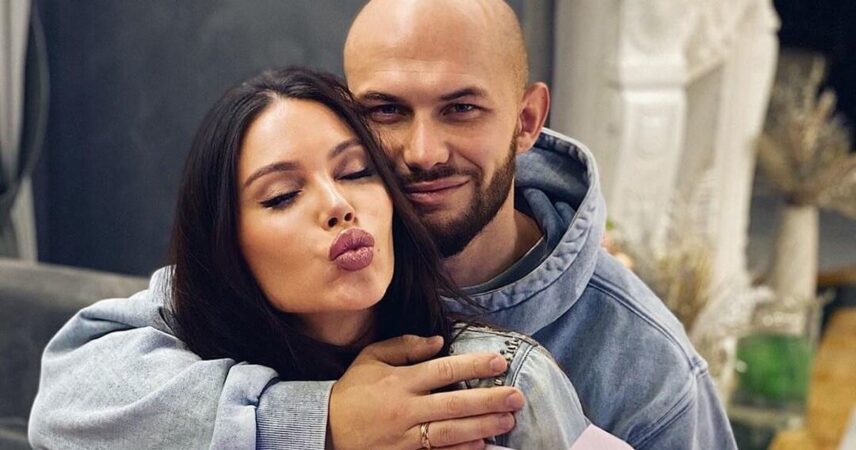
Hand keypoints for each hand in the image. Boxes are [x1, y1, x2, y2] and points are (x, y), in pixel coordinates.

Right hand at [328, 335, 524, 449]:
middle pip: (455, 404)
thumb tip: (439, 341)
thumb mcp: (371, 358)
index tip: (499, 362)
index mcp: (400, 381)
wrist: (324, 429)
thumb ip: (405, 346)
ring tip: (508, 421)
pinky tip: (482, 445)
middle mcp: (406, 409)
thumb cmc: (352, 391)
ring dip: (482, 426)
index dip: (474, 366)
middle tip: (517, 396)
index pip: (444, 370)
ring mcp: (405, 437)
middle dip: (489, 400)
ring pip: (451, 431)